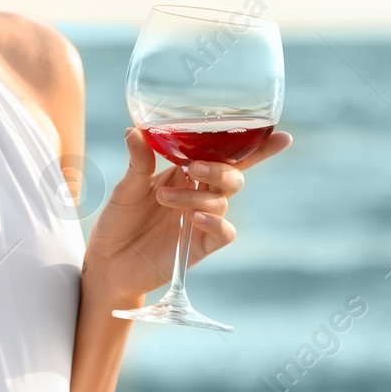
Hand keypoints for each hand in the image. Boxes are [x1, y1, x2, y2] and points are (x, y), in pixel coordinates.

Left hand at [81, 126, 293, 305]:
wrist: (108, 261)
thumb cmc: (119, 219)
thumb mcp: (127, 186)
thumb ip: (138, 161)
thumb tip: (135, 130)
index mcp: (187, 172)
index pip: (226, 156)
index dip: (257, 148)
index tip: (282, 136)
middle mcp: (200, 194)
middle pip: (232, 175)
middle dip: (220, 169)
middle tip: (193, 168)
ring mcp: (202, 220)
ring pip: (222, 201)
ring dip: (197, 196)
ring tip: (163, 197)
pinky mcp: (200, 246)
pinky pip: (224, 232)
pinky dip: (215, 222)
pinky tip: (195, 218)